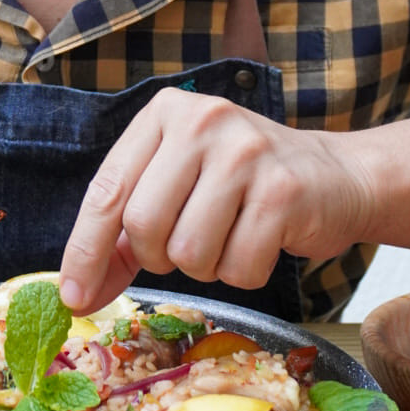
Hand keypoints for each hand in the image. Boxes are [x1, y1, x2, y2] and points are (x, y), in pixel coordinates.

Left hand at [58, 88, 371, 313]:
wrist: (336, 177)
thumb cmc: (241, 186)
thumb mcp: (177, 187)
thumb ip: (124, 234)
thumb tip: (78, 294)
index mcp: (164, 113)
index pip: (106, 191)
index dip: (84, 251)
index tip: (74, 297)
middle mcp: (202, 121)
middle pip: (143, 226)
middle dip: (159, 257)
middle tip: (187, 246)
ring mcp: (246, 152)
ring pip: (189, 253)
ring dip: (205, 266)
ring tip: (229, 236)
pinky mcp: (284, 191)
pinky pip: (238, 267)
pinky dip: (244, 272)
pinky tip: (261, 241)